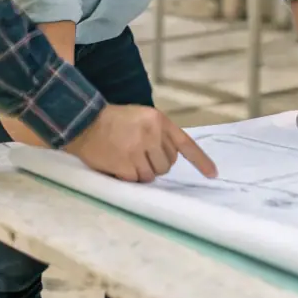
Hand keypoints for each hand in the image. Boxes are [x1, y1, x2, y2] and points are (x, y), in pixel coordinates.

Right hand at [65, 104, 217, 182]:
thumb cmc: (114, 121)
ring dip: (142, 172)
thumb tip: (170, 159)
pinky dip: (129, 177)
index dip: (201, 161)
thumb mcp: (141, 117)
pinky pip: (137, 180)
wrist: (84, 122)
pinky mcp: (126, 164)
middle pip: (168, 164)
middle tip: (139, 154)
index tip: (213, 174)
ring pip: (153, 175)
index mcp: (158, 120)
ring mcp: (139, 150)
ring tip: (127, 158)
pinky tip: (119, 164)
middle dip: (156, 164)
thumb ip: (158, 133)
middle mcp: (152, 134)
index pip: (185, 144)